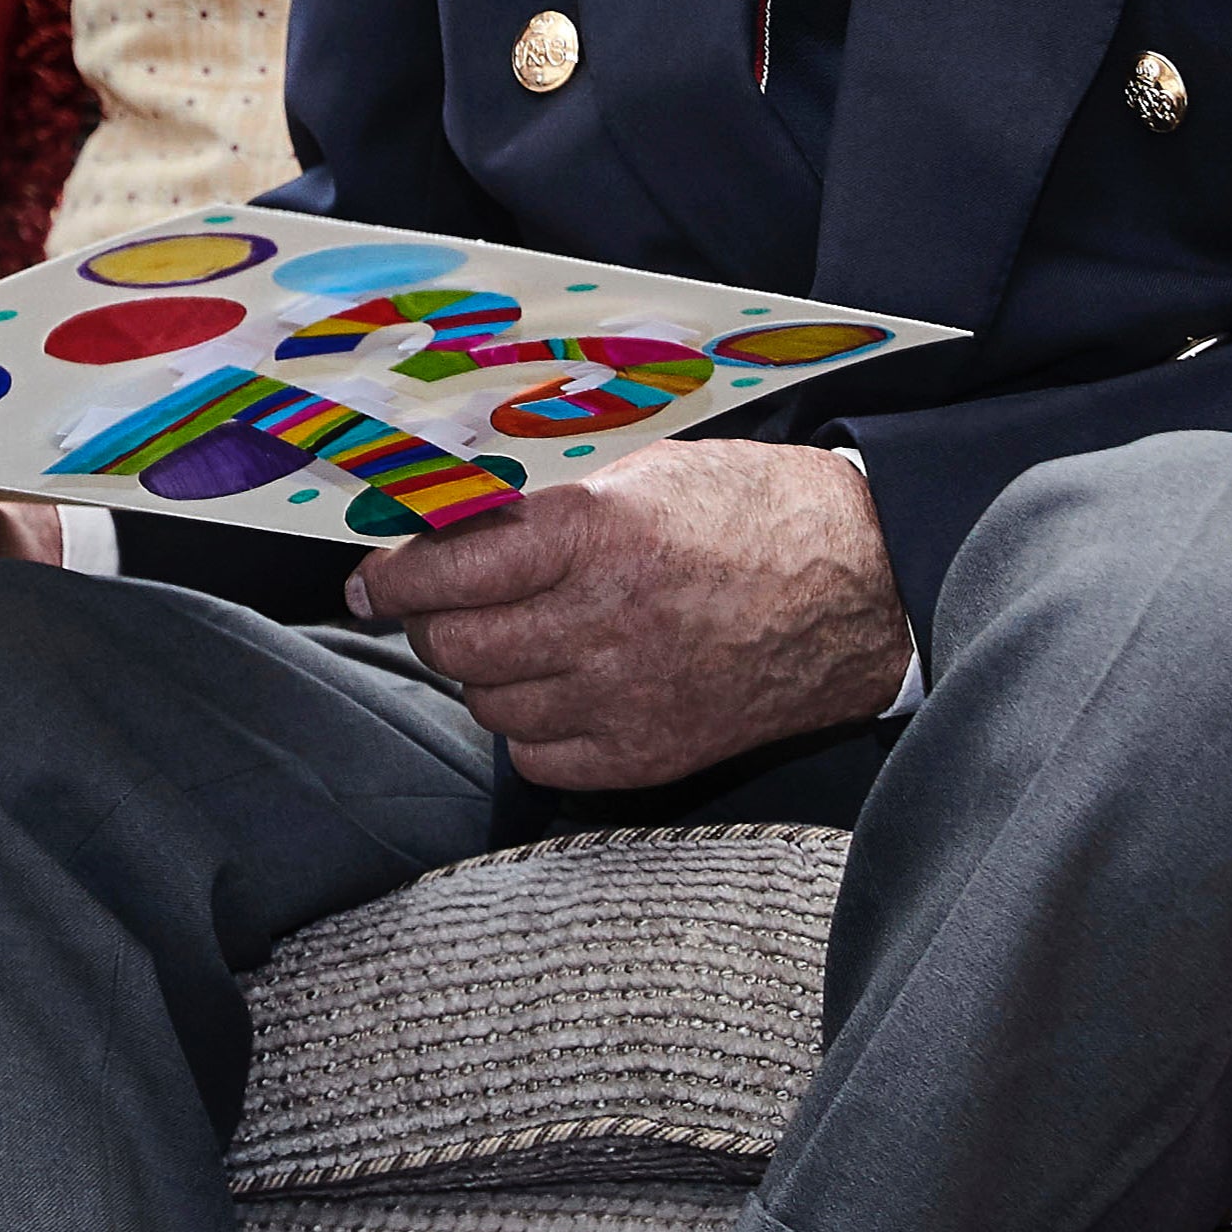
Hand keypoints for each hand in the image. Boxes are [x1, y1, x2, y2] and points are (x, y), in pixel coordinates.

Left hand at [342, 440, 909, 791]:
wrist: (860, 585)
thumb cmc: (752, 510)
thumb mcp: (643, 473)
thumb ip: (547, 503)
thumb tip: (450, 518)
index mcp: (596, 537)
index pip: (449, 568)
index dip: (393, 575)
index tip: (371, 578)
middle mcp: (603, 623)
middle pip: (454, 645)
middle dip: (425, 622)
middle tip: (431, 604)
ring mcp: (626, 698)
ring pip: (488, 704)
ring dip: (479, 672)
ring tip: (505, 640)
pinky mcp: (649, 754)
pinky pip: (538, 758)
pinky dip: (526, 727)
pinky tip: (550, 689)